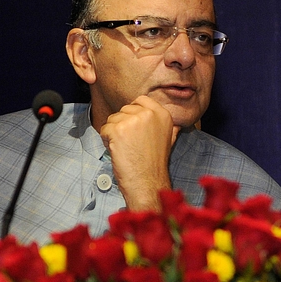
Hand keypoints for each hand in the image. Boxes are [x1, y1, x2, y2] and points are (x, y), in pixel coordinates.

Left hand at [100, 95, 179, 210]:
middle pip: (124, 110)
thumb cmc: (155, 163)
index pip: (140, 100)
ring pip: (113, 119)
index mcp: (162, 114)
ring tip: (126, 148)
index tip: (134, 127)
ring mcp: (133, 121)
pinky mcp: (118, 129)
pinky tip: (118, 151)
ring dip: (114, 133)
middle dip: (123, 124)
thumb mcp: (170, 140)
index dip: (133, 112)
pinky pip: (104, 129)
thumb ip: (170, 127)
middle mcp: (148, 114)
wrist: (147, 181)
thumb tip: (177, 124)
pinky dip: (107, 140)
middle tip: (131, 143)